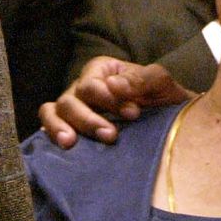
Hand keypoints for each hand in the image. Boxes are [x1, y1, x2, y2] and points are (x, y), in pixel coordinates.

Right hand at [36, 57, 194, 146]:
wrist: (172, 123)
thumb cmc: (163, 98)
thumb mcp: (160, 83)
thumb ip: (141, 79)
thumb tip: (113, 85)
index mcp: (101, 71)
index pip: (91, 85)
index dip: (108, 101)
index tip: (134, 114)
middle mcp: (82, 88)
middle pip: (69, 101)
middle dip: (88, 120)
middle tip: (111, 136)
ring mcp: (73, 109)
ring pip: (53, 112)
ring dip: (59, 128)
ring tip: (69, 143)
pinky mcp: (71, 129)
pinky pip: (48, 128)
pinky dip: (50, 135)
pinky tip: (61, 149)